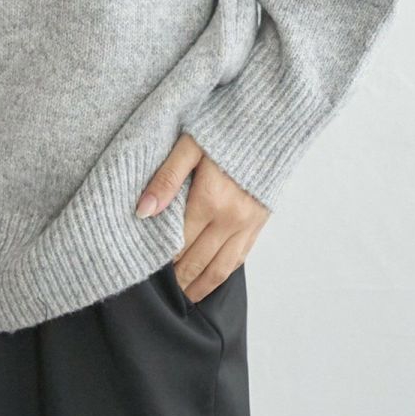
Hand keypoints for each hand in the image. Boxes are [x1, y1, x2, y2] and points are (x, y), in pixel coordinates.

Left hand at [135, 132, 271, 302]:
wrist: (272, 119)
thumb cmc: (225, 126)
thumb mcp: (190, 143)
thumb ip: (166, 178)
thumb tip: (142, 211)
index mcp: (210, 199)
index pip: (178, 243)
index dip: (161, 259)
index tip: (145, 268)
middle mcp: (231, 218)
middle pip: (197, 261)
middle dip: (177, 279)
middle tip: (159, 291)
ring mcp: (249, 223)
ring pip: (220, 268)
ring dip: (199, 286)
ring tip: (182, 296)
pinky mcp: (261, 223)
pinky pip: (240, 259)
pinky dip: (222, 275)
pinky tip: (210, 280)